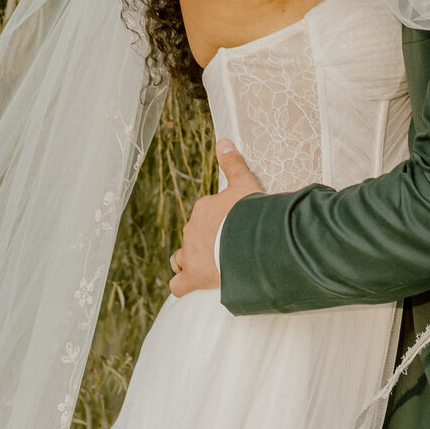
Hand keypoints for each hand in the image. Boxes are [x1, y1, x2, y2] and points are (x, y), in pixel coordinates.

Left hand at [169, 141, 262, 296]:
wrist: (251, 241)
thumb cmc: (251, 211)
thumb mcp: (245, 182)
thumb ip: (233, 163)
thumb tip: (223, 142)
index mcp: (204, 208)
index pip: (205, 214)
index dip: (219, 222)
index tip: (234, 228)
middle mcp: (192, 229)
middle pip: (194, 235)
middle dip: (206, 241)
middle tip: (229, 248)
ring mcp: (190, 254)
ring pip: (180, 257)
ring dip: (189, 261)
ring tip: (209, 265)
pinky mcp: (193, 277)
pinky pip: (178, 284)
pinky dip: (182, 285)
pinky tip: (190, 286)